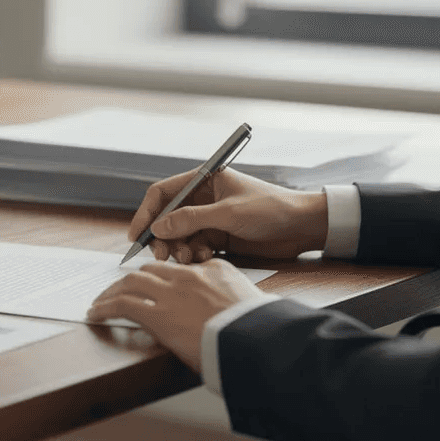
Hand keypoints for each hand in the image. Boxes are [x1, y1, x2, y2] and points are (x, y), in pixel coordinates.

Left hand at [86, 258, 268, 371]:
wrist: (257, 339)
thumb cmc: (259, 329)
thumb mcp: (250, 303)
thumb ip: (232, 297)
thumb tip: (224, 307)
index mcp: (213, 271)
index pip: (177, 268)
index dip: (159, 276)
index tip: (151, 284)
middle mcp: (188, 277)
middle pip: (149, 270)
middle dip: (130, 280)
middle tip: (118, 291)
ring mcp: (171, 294)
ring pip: (130, 283)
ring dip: (112, 292)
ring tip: (101, 302)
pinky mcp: (157, 314)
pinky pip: (122, 305)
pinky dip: (105, 308)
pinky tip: (95, 314)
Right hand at [129, 168, 328, 263]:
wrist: (303, 227)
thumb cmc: (271, 208)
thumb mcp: (228, 213)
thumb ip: (191, 220)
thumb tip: (157, 228)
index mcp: (203, 180)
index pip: (163, 193)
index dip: (146, 213)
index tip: (137, 235)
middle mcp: (202, 199)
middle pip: (167, 218)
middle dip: (162, 238)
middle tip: (163, 256)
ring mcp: (209, 220)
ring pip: (179, 236)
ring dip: (178, 249)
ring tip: (188, 260)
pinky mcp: (218, 238)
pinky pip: (194, 248)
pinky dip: (194, 256)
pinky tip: (204, 260)